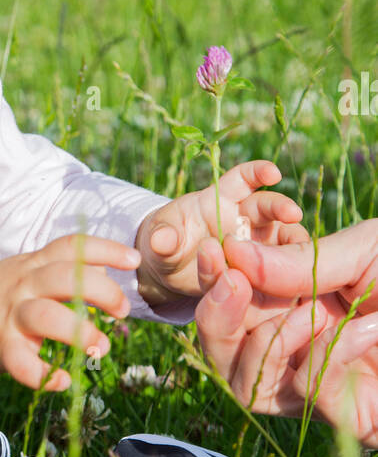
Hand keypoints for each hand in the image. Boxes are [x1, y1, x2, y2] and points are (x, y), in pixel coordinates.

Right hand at [0, 231, 140, 392]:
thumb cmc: (0, 295)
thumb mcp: (28, 271)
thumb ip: (64, 270)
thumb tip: (105, 271)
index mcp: (35, 265)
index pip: (72, 247)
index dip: (105, 250)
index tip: (133, 260)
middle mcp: (24, 286)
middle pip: (65, 278)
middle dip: (102, 292)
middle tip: (121, 312)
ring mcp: (11, 317)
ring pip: (47, 318)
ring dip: (80, 333)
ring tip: (99, 349)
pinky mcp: (0, 349)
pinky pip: (24, 365)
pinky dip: (47, 376)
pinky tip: (64, 380)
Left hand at [134, 159, 305, 308]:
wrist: (168, 271)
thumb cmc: (164, 243)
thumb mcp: (159, 237)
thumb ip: (163, 237)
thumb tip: (162, 240)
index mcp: (220, 200)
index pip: (242, 179)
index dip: (258, 172)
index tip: (273, 173)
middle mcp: (243, 219)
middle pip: (267, 207)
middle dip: (282, 208)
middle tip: (293, 215)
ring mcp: (254, 244)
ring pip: (279, 239)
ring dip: (289, 245)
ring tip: (297, 256)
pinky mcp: (257, 269)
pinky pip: (274, 270)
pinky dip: (284, 275)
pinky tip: (293, 283)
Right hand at [195, 234, 377, 443]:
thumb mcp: (362, 252)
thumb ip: (295, 262)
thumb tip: (229, 254)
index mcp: (296, 306)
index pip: (230, 310)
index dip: (211, 286)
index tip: (213, 254)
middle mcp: (301, 351)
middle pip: (224, 358)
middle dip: (217, 320)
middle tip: (231, 281)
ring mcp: (324, 387)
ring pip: (250, 387)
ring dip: (268, 341)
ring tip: (314, 308)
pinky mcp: (353, 418)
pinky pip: (306, 393)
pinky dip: (325, 355)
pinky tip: (362, 327)